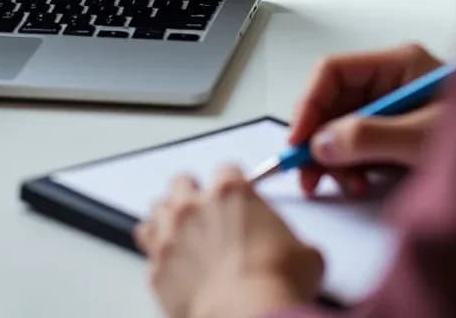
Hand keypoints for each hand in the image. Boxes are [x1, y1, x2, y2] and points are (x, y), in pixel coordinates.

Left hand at [136, 170, 322, 317]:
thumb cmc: (276, 285)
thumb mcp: (306, 258)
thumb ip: (297, 244)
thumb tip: (303, 256)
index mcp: (230, 194)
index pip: (227, 171)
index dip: (234, 185)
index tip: (237, 197)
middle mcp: (194, 207)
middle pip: (181, 183)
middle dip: (191, 194)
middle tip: (204, 213)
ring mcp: (170, 235)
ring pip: (157, 210)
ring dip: (167, 219)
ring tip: (180, 234)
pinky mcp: (156, 266)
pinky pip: (149, 251)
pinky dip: (159, 257)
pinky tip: (171, 266)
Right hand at [287, 43, 444, 196]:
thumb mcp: (422, 137)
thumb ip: (368, 137)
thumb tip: (321, 142)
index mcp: (399, 62)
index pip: (333, 71)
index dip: (309, 104)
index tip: (298, 139)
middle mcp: (394, 79)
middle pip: (335, 100)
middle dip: (320, 138)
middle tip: (308, 171)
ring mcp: (397, 105)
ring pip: (344, 125)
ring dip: (336, 156)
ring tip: (344, 182)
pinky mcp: (400, 132)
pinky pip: (362, 143)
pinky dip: (354, 164)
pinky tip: (360, 181)